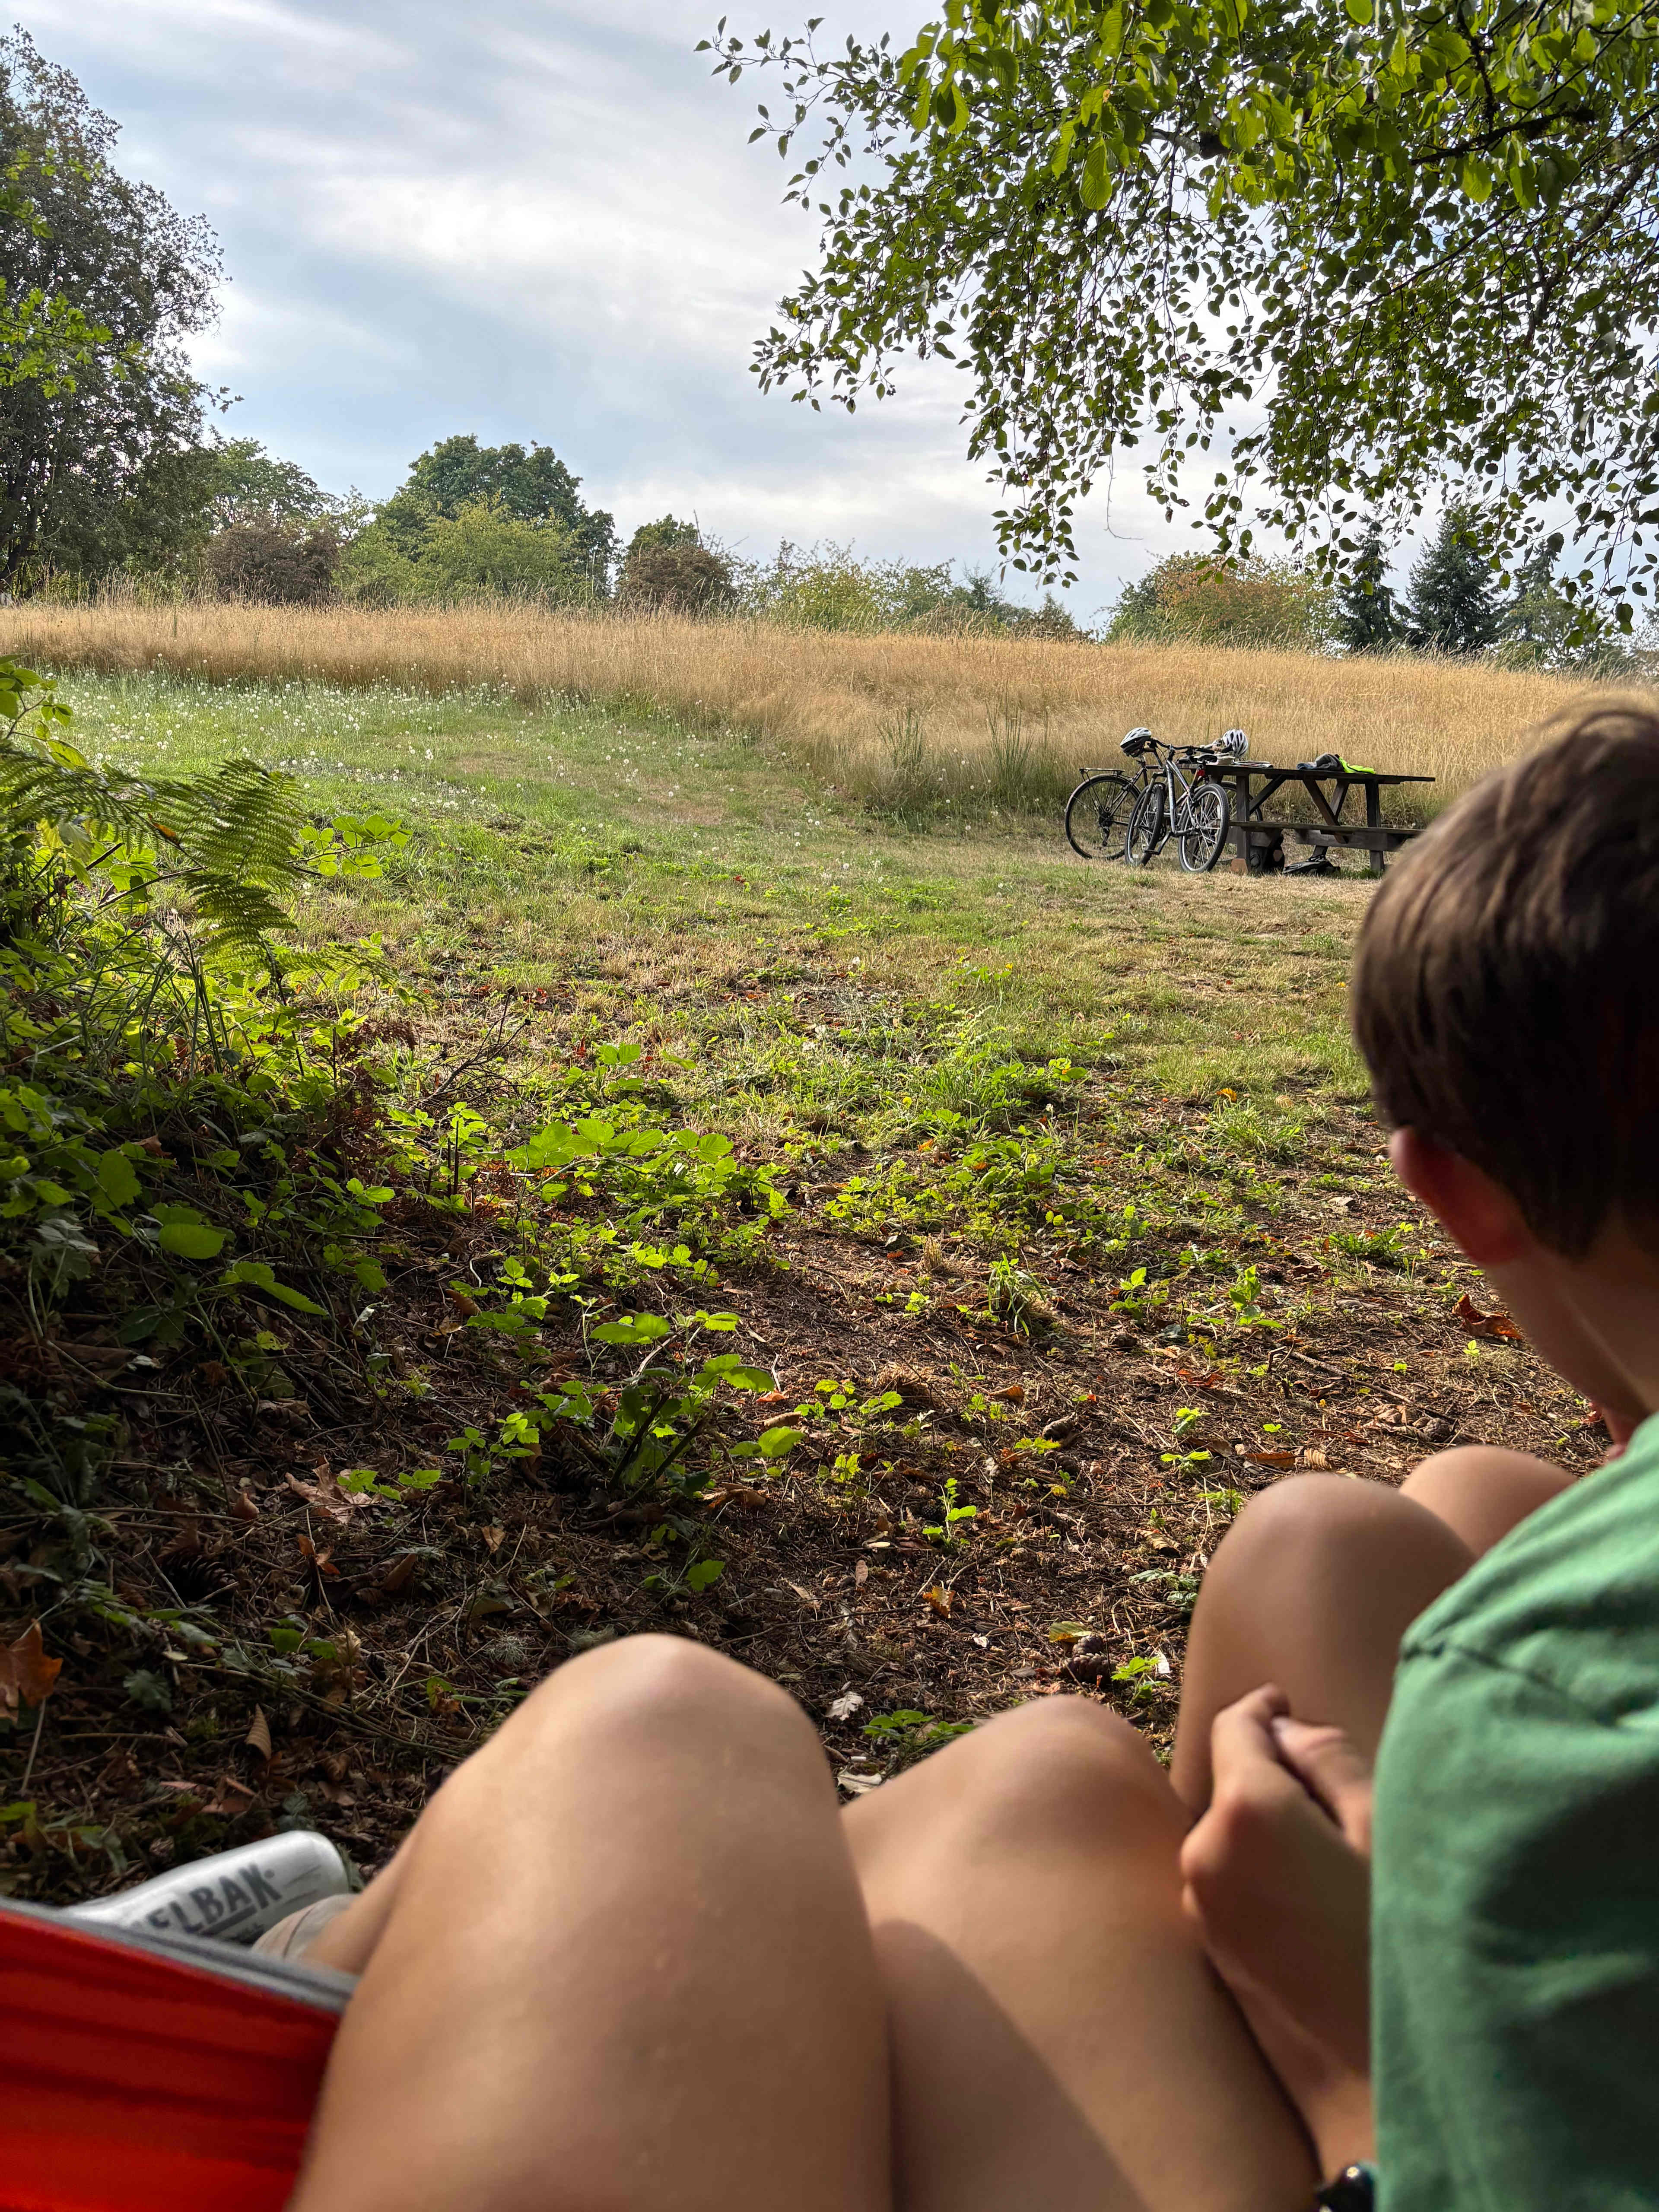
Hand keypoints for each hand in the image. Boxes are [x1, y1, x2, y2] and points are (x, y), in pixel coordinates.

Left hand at [1179, 1686, 1373, 2171]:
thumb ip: (1328, 1758)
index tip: (1282, 1698)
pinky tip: (1307, 1890)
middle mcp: (1203, 1857)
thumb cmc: (1401, 1933)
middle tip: (1325, 1776)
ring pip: (1226, 1835)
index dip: (1263, 1707)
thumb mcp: (1383, 1826)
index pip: (1236, 1728)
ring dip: (1262, 1823)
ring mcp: (1201, 1911)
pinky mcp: (1211, 1952)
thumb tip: (1285, 1727)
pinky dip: (1255, 1869)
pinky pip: (1227, 1883)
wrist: (1388, 2065)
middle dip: (1269, 1770)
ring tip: (1325, 1842)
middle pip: (1230, 1783)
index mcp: (1245, 1813)